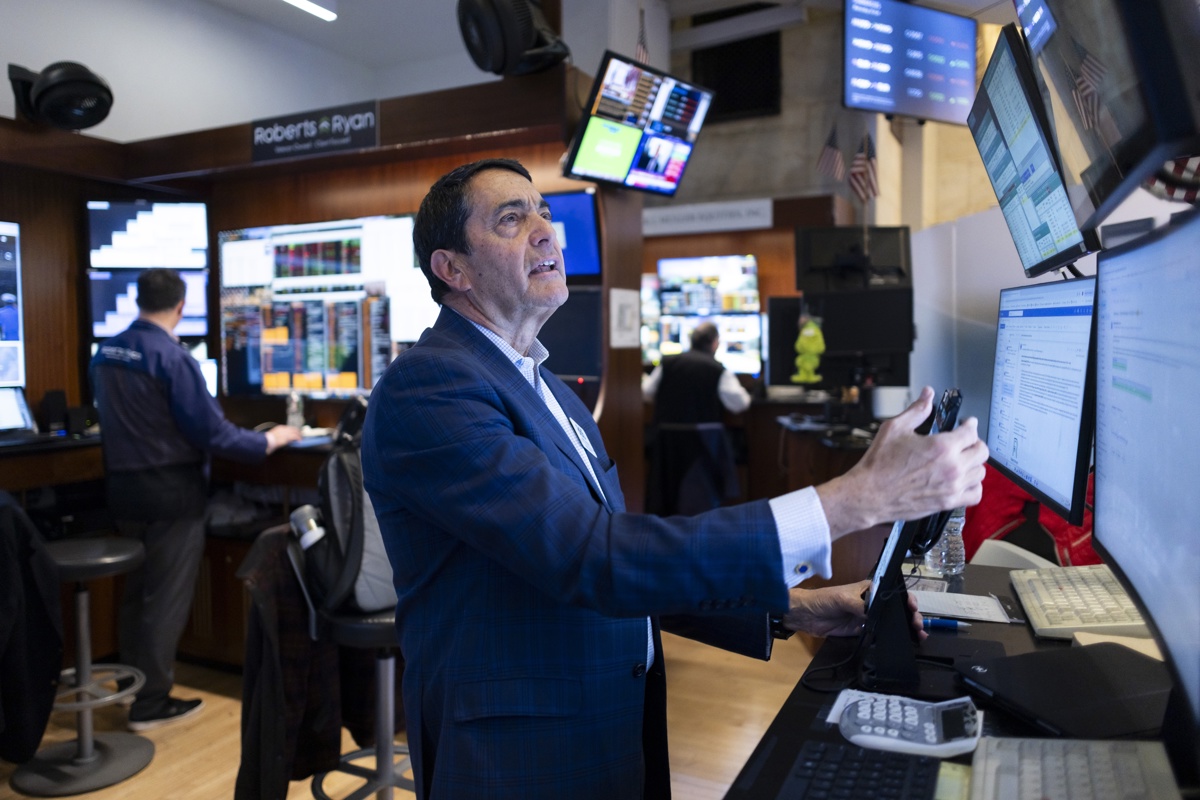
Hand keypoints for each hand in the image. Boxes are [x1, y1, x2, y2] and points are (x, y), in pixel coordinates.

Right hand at [264, 424, 301, 453]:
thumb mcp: (274, 434)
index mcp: (280, 427)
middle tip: (300, 434)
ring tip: (300, 438)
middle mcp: (284, 429)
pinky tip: (299, 440)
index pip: (289, 427)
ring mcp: (286, 432)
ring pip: (295, 432)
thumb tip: (281, 437)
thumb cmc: (268, 439)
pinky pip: (295, 437)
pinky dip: (298, 438)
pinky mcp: (288, 437)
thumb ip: (278, 434)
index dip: (293, 430)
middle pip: (293, 429)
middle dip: (297, 431)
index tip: (295, 431)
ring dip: (299, 435)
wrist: (267, 441)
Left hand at [781, 580, 927, 641]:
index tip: (914, 608)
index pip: (892, 593)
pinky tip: (903, 642)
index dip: (906, 600)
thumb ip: (860, 606)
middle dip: (910, 616)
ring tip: (917, 635)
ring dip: (904, 628)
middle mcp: (871, 603)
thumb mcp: (843, 599)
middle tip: (918, 625)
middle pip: (895, 609)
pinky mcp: (861, 630)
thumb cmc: (824, 599)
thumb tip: (874, 616)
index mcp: (869, 590)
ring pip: (890, 622)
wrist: (807, 615)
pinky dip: (891, 638)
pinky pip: (879, 634)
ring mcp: (867, 617)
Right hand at [815, 386, 987, 537]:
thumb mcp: (894, 429)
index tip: (967, 424)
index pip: (971, 432)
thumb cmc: (879, 465)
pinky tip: (963, 480)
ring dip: (974, 463)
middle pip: (981, 451)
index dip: (970, 424)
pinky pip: (975, 494)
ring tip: (963, 460)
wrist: (869, 494)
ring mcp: (952, 487)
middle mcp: (951, 467)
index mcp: (941, 447)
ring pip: (980, 472)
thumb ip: (916, 411)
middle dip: (974, 442)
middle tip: (965, 441)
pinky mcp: (948, 502)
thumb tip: (927, 395)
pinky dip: (973, 486)